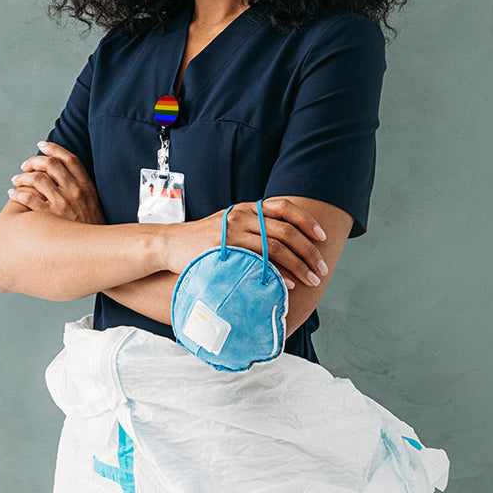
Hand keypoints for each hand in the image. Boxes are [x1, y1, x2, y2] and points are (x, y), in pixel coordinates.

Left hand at [7, 141, 106, 224]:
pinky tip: (14, 195)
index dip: (54, 148)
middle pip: (50, 164)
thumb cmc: (93, 231)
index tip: (42, 145)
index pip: (70, 159)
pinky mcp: (50, 217)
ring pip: (36, 178)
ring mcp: (63, 204)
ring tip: (15, 181)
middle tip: (24, 165)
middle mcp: (75, 192)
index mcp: (87, 187)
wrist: (99, 254)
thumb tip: (66, 179)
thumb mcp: (94, 206)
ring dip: (21, 177)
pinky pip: (28, 198)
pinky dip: (18, 193)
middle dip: (33, 161)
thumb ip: (82, 191)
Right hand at [160, 197, 328, 290]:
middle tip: (321, 268)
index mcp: (247, 207)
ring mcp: (233, 232)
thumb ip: (254, 226)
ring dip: (299, 265)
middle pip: (286, 230)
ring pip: (276, 247)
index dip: (307, 221)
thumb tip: (284, 240)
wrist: (170, 244)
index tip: (322, 237)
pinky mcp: (224, 250)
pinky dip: (278, 274)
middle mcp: (242, 215)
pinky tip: (289, 284)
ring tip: (311, 280)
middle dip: (309, 251)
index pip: (284, 207)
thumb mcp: (229, 223)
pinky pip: (258, 262)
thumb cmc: (203, 239)